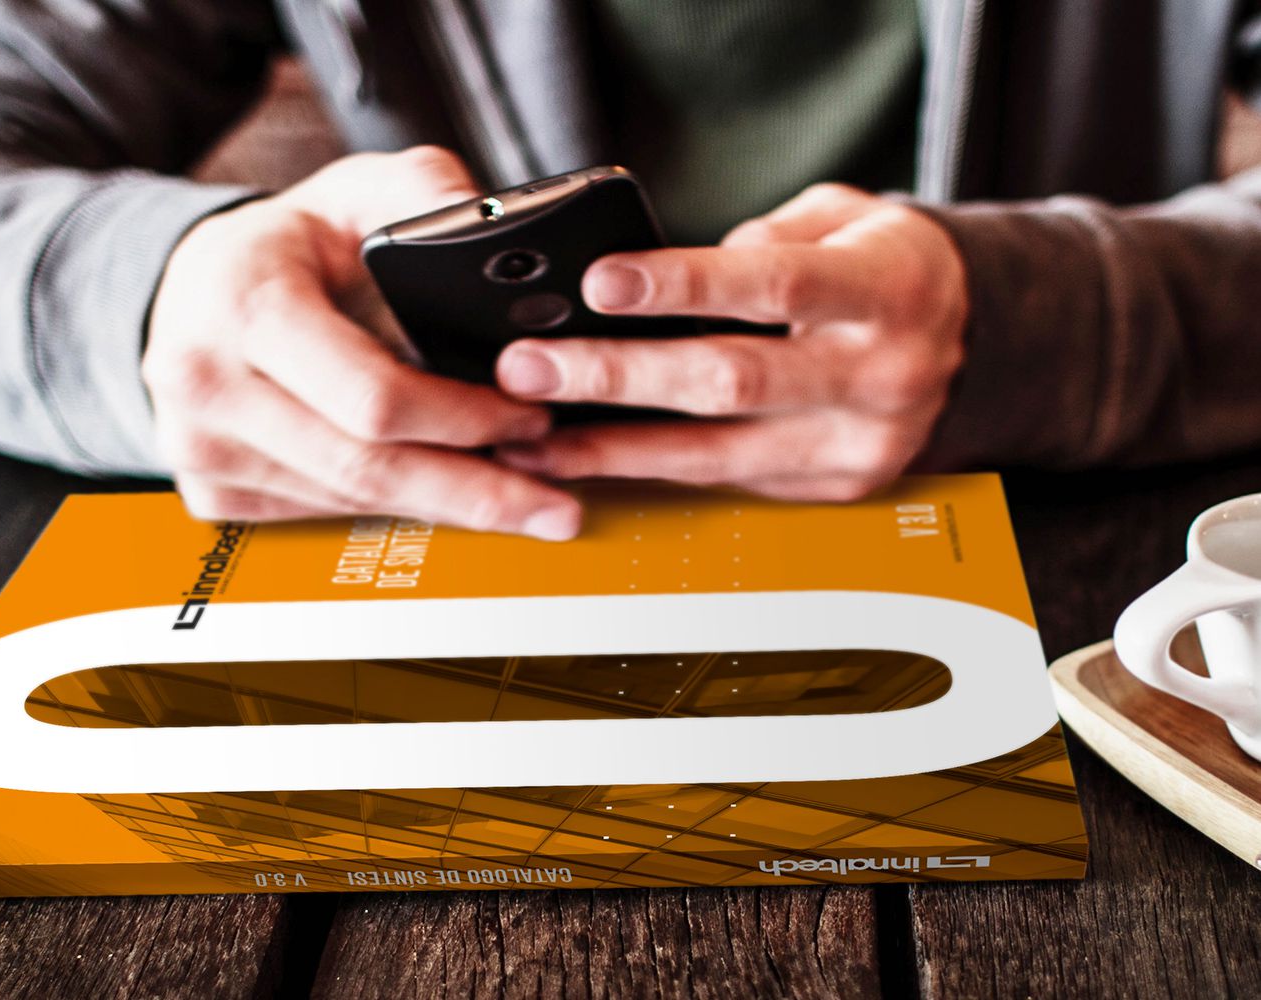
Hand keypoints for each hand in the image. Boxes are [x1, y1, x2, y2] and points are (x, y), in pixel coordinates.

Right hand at [144, 147, 581, 538]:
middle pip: (365, 469)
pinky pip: (320, 514)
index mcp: (244, 305)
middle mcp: (207, 385)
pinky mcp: (209, 490)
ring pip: (348, 501)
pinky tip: (437, 493)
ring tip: (516, 498)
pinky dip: (388, 507)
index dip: (462, 419)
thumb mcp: (355, 189)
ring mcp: (200, 448)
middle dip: (473, 492)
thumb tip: (498, 230)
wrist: (194, 290)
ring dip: (439, 505)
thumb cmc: (285, 244)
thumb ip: (427, 194)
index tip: (531, 420)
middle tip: (552, 509)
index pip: (373, 397)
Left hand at [492, 184, 968, 501]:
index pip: (775, 285)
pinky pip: (727, 482)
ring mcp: (859, 444)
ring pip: (717, 457)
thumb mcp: (847, 218)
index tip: (599, 282)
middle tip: (530, 368)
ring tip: (533, 438)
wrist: (974, 342)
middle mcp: (880, 375)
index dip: (683, 285)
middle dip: (618, 377)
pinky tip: (591, 460)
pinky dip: (652, 471)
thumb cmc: (887, 269)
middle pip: (732, 383)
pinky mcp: (834, 488)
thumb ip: (767, 236)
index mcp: (888, 290)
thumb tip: (664, 274)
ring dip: (612, 449)